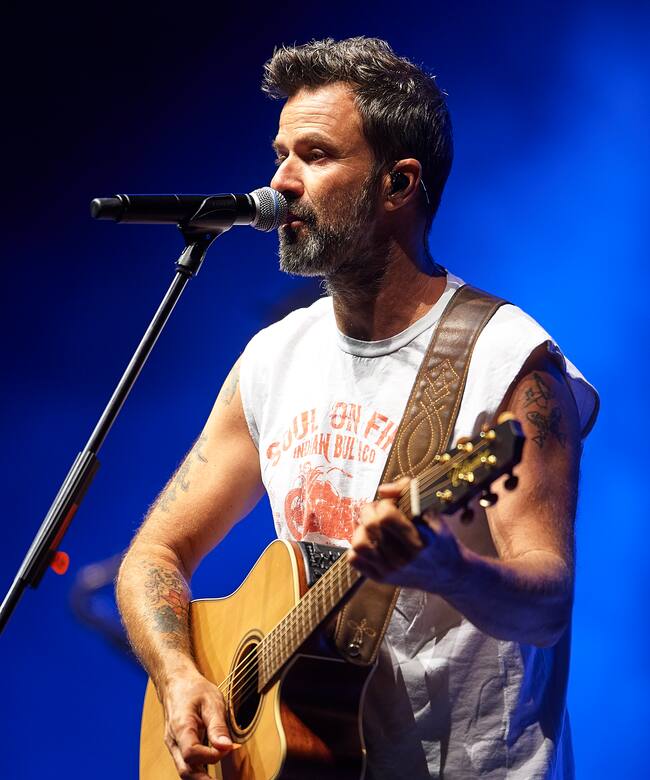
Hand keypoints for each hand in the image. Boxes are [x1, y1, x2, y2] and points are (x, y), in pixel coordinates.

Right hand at [161, 669, 233, 778]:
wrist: (177, 683)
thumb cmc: (194, 689)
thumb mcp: (212, 701)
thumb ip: (218, 725)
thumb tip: (227, 747)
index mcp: (181, 727)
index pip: (192, 753)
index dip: (211, 756)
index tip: (229, 748)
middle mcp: (174, 741)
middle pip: (185, 770)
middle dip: (204, 779)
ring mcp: (174, 746)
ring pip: (185, 770)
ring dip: (202, 776)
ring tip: (219, 777)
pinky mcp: (178, 747)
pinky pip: (187, 764)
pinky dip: (199, 769)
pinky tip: (213, 766)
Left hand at [348, 477, 464, 592]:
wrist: (448, 574)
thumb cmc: (440, 541)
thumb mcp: (434, 514)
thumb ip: (410, 495)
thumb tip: (383, 490)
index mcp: (419, 542)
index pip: (386, 516)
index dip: (385, 503)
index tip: (392, 504)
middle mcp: (403, 559)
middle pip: (371, 526)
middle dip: (372, 510)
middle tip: (380, 510)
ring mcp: (391, 571)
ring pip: (359, 544)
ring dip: (361, 529)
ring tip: (372, 525)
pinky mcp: (381, 578)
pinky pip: (354, 560)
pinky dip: (356, 547)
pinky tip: (370, 540)